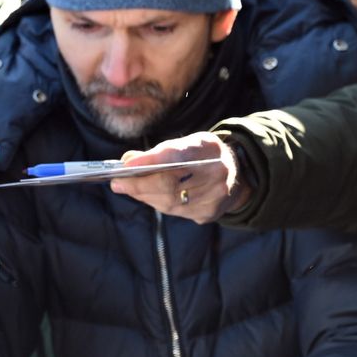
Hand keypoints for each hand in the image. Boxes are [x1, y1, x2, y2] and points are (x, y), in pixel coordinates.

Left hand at [108, 132, 248, 223]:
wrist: (239, 175)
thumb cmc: (204, 156)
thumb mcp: (188, 144)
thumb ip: (161, 150)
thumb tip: (128, 161)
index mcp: (210, 149)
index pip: (176, 155)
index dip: (149, 161)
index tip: (126, 166)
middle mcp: (216, 173)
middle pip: (168, 184)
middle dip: (138, 185)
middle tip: (117, 183)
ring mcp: (214, 197)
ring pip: (169, 202)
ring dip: (144, 196)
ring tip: (127, 189)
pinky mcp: (209, 213)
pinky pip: (176, 212)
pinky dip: (158, 203)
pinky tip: (147, 197)